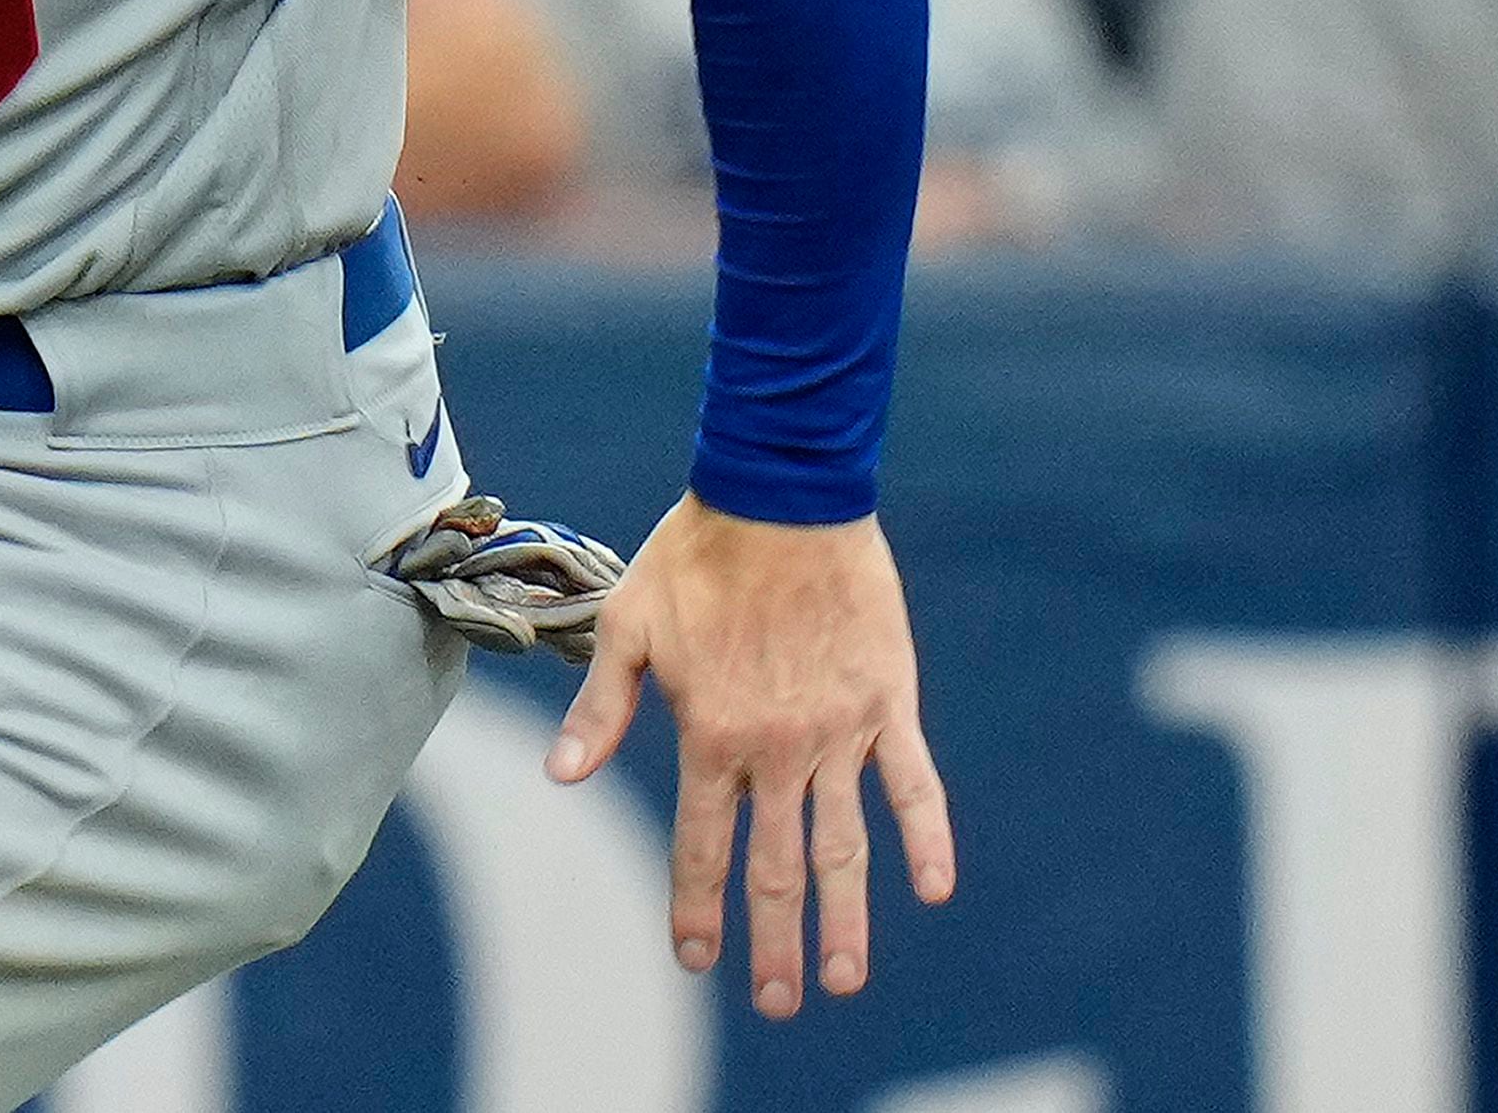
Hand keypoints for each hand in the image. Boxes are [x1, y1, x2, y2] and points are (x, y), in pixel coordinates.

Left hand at [546, 494, 954, 1017]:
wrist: (780, 495)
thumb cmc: (695, 555)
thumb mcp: (627, 624)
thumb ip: (601, 707)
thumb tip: (562, 776)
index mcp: (709, 734)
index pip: (701, 845)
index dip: (698, 907)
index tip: (698, 959)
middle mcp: (776, 748)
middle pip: (775, 866)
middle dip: (772, 942)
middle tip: (776, 1002)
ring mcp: (838, 732)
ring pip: (843, 846)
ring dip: (845, 919)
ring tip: (844, 979)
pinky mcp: (887, 702)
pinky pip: (914, 785)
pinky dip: (928, 838)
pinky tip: (935, 889)